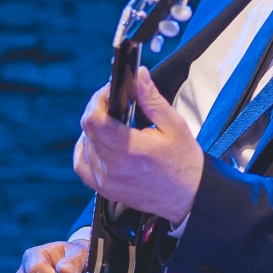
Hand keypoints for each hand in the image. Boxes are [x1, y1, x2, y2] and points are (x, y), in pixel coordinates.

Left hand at [73, 67, 203, 224]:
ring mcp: (107, 181)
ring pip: (84, 145)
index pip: (94, 119)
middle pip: (88, 130)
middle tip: (114, 104)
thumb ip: (152, 100)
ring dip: (94, 130)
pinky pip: (82, 166)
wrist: (189, 196)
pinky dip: (85, 151)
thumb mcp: (174, 125)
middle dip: (98, 111)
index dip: (98, 100)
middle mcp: (114, 167)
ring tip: (112, 125)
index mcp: (131, 150)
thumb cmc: (184, 161)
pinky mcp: (106, 190)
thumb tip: (139, 76)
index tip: (109, 93)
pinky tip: (97, 143)